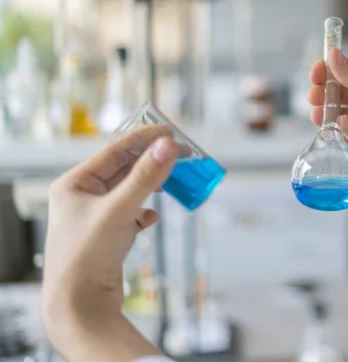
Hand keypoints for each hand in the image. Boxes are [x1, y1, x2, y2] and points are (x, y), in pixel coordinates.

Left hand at [43, 125, 177, 361]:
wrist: (80, 307)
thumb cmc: (87, 256)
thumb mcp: (118, 210)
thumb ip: (145, 177)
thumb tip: (167, 146)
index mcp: (74, 184)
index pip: (114, 151)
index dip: (144, 139)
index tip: (170, 133)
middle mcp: (82, 198)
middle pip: (124, 170)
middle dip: (152, 164)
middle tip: (181, 156)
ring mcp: (94, 217)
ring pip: (130, 192)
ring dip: (151, 187)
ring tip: (172, 182)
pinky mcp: (107, 236)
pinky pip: (131, 214)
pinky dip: (144, 213)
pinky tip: (151, 218)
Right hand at [308, 48, 347, 171]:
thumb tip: (332, 56)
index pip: (346, 69)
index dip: (329, 69)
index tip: (315, 72)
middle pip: (340, 91)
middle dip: (324, 92)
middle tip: (313, 95)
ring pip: (341, 111)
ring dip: (328, 111)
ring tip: (318, 112)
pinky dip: (344, 126)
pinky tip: (342, 122)